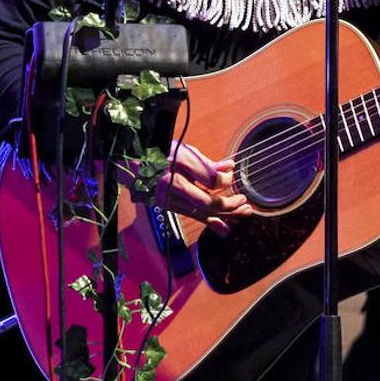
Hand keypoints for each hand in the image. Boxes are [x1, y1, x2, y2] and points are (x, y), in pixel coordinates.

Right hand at [132, 141, 253, 236]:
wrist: (134, 166)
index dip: (225, 180)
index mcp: (176, 167)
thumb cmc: (160, 154)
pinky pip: (193, 216)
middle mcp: (172, 186)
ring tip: (245, 212)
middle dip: (229, 204)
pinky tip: (224, 229)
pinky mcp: (170, 207)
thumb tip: (230, 167)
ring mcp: (170, 200)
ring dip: (226, 214)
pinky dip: (210, 222)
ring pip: (202, 212)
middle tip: (244, 200)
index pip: (208, 179)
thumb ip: (207, 163)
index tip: (231, 174)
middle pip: (207, 202)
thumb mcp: (183, 151)